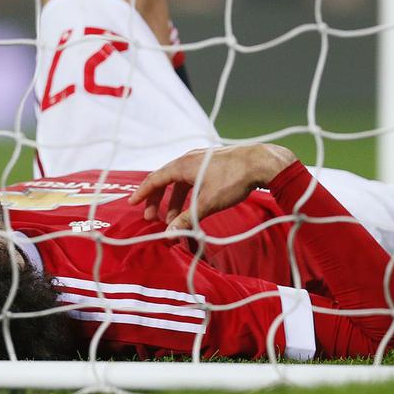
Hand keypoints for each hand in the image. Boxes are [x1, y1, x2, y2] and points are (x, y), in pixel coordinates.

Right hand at [129, 144, 295, 230]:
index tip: (133, 203)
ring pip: (180, 180)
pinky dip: (187, 193)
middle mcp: (189, 159)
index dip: (143, 192)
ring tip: (174, 219)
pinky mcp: (212, 163)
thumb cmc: (232, 180)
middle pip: (166, 180)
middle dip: (158, 200)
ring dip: (174, 200)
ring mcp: (201, 159)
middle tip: (152, 218)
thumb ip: (186, 219)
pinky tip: (192, 205)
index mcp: (182, 165)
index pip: (155, 179)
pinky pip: (192, 178)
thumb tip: (169, 234)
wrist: (260, 162)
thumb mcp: (206, 203)